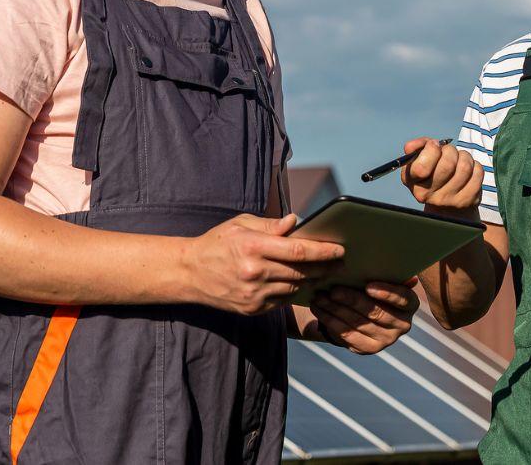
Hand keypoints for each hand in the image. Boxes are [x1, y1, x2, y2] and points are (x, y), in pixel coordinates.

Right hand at [181, 214, 343, 315]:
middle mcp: (255, 273)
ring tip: (325, 271)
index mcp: (253, 247)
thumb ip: (270, 225)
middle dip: (325, 267)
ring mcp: (254, 294)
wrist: (189, 274)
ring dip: (312, 280)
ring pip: (295, 287)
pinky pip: (283, 300)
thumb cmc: (216, 243)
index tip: (339, 249)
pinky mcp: (253, 309)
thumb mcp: (240, 224)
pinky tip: (302, 282)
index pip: (299, 250)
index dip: (323, 251)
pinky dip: (295, 291)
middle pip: (302, 272)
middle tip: (341, 262)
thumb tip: (296, 222)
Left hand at [310, 280, 418, 353]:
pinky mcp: (368, 349)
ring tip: (320, 297)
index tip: (368, 286)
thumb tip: (395, 267)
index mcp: (410, 305)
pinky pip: (347, 335)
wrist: (360, 312)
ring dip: (336, 309)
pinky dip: (330, 321)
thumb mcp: (380, 278)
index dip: (387, 293)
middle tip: (334, 290)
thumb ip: (385, 272)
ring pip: (358, 323)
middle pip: (376, 312)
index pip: (404, 299)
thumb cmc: (371, 287)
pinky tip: (319, 309)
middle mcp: (402, 325)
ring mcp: (386, 340)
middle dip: (352, 300)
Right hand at [399, 138, 483, 215]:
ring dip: (464, 156)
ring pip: (465, 167)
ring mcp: (449, 200)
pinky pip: (477, 173)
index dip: (431, 150)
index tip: (434, 145)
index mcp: (412, 182)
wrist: (445, 205)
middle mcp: (428, 195)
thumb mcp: (418, 160)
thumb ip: (418, 146)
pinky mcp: (467, 200)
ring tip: (459, 159)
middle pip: (448, 164)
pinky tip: (468, 169)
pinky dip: (475, 165)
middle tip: (448, 152)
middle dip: (450, 150)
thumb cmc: (431, 174)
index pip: (422, 168)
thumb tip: (428, 142)